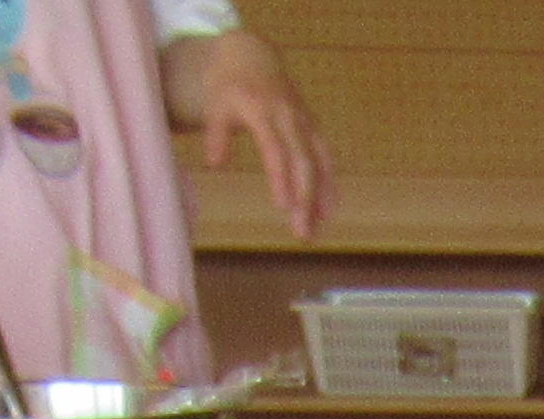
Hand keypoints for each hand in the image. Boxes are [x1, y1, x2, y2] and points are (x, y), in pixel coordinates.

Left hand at [169, 27, 333, 236]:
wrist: (251, 58)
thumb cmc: (229, 87)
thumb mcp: (215, 106)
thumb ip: (216, 134)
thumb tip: (215, 165)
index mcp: (264, 111)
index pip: (276, 149)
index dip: (281, 179)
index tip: (283, 208)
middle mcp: (290, 118)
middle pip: (304, 162)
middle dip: (306, 199)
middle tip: (302, 234)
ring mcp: (305, 123)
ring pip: (320, 164)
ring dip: (320, 199)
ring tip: (315, 231)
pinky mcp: (313, 129)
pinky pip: (326, 160)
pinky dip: (328, 187)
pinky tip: (326, 214)